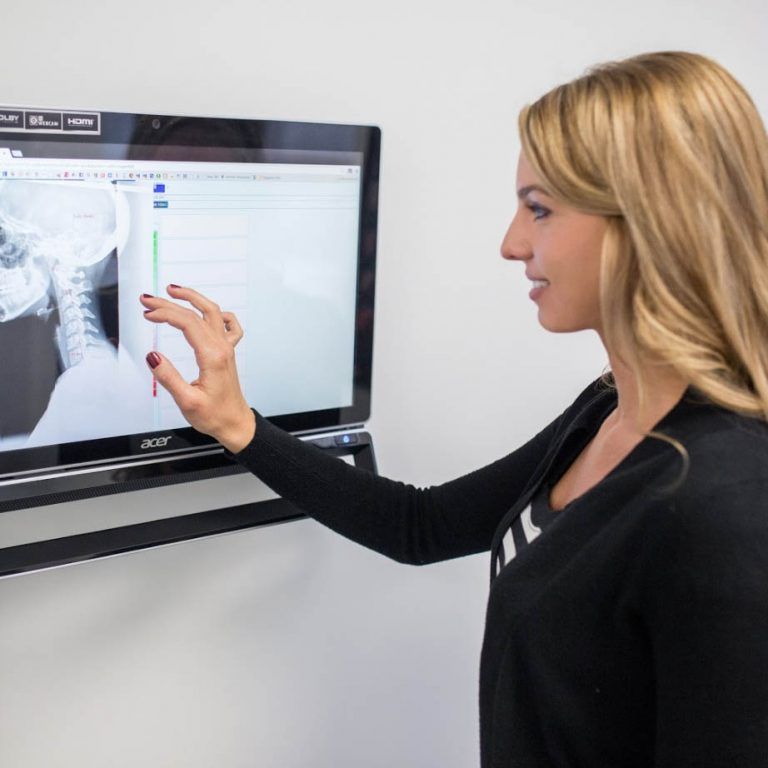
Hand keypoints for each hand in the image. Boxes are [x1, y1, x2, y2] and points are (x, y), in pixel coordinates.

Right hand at [140, 285, 255, 452]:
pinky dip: (218, 314)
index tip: (147, 313)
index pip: (187, 323)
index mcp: (212, 356)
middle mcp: (222, 348)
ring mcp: (227, 348)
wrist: (235, 423)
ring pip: (213, 313)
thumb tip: (152, 356)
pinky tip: (207, 312)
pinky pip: (229, 326)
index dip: (165, 314)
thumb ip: (168, 377)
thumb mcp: (186, 401)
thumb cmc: (215, 416)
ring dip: (193, 299)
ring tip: (174, 291)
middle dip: (170, 303)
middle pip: (196, 314)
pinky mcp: (227, 353)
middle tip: (148, 299)